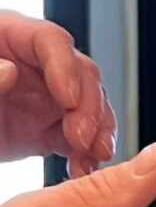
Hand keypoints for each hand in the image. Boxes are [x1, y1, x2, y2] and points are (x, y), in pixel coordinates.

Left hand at [0, 11, 115, 173]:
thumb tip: (11, 71)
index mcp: (4, 37)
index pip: (49, 41)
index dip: (65, 68)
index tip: (67, 99)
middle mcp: (30, 65)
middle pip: (77, 73)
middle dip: (87, 106)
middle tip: (82, 137)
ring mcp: (39, 98)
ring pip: (85, 106)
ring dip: (96, 131)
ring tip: (91, 157)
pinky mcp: (44, 131)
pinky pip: (75, 138)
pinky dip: (85, 154)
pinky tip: (82, 169)